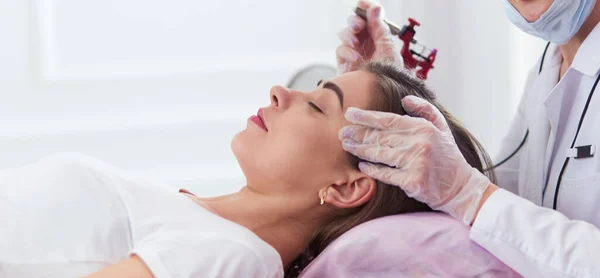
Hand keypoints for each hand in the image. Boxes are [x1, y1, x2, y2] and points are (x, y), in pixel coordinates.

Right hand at [336, 0, 402, 72]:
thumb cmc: (389, 75)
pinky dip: (347, 52)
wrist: (380, 96)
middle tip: (358, 26)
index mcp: (378, 35)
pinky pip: (340, 50)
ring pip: (345, 34)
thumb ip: (380, 28)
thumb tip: (375, 8)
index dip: (365, 7)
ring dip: (349, 35)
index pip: (370, 16)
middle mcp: (365, 41)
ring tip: (356, 43)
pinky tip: (355, 58)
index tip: (362, 3)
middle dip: (355, 21)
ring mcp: (354, 51)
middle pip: (355, 22)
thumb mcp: (387, 48)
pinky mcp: (345, 62)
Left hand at [338, 95, 490, 224]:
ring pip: (380, 154)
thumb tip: (404, 99)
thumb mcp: (442, 128)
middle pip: (380, 136)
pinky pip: (386, 174)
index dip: (367, 116)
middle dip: (358, 133)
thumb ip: (425, 110)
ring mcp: (416, 163)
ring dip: (360, 149)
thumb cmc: (448, 156)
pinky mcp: (413, 182)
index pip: (389, 120)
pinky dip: (372, 169)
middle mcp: (419, 143)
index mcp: (424, 128)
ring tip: (347, 145)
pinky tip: (362, 164)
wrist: (462, 187)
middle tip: (341, 132)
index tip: (350, 113)